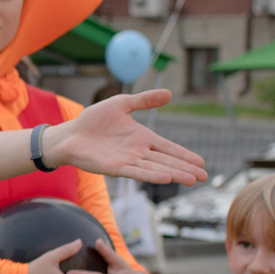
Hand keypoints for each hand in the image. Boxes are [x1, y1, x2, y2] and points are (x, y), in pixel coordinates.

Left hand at [41, 91, 206, 185]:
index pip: (168, 147)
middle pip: (166, 161)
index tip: (201, 162)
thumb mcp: (121, 104)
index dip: (184, 154)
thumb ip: (144, 100)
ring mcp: (127, 161)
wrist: (70, 133)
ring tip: (192, 180)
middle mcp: (138, 152)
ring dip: (174, 174)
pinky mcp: (114, 168)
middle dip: (185, 169)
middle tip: (204, 177)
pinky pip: (136, 172)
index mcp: (142, 138)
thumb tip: (169, 93)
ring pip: (155, 169)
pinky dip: (151, 175)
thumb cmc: (94, 120)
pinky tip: (166, 178)